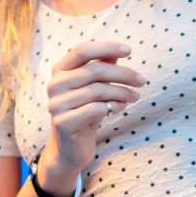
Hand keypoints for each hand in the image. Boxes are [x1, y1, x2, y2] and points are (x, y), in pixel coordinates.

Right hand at [37, 41, 144, 192]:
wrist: (71, 148)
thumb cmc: (85, 112)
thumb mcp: (95, 87)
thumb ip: (102, 67)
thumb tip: (118, 51)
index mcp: (60, 70)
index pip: (83, 50)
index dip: (106, 47)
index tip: (129, 50)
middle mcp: (54, 84)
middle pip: (94, 70)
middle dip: (122, 74)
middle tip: (141, 81)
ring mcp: (56, 104)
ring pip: (97, 90)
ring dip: (121, 92)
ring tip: (135, 97)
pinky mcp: (62, 122)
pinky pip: (94, 109)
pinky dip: (112, 106)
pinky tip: (121, 108)